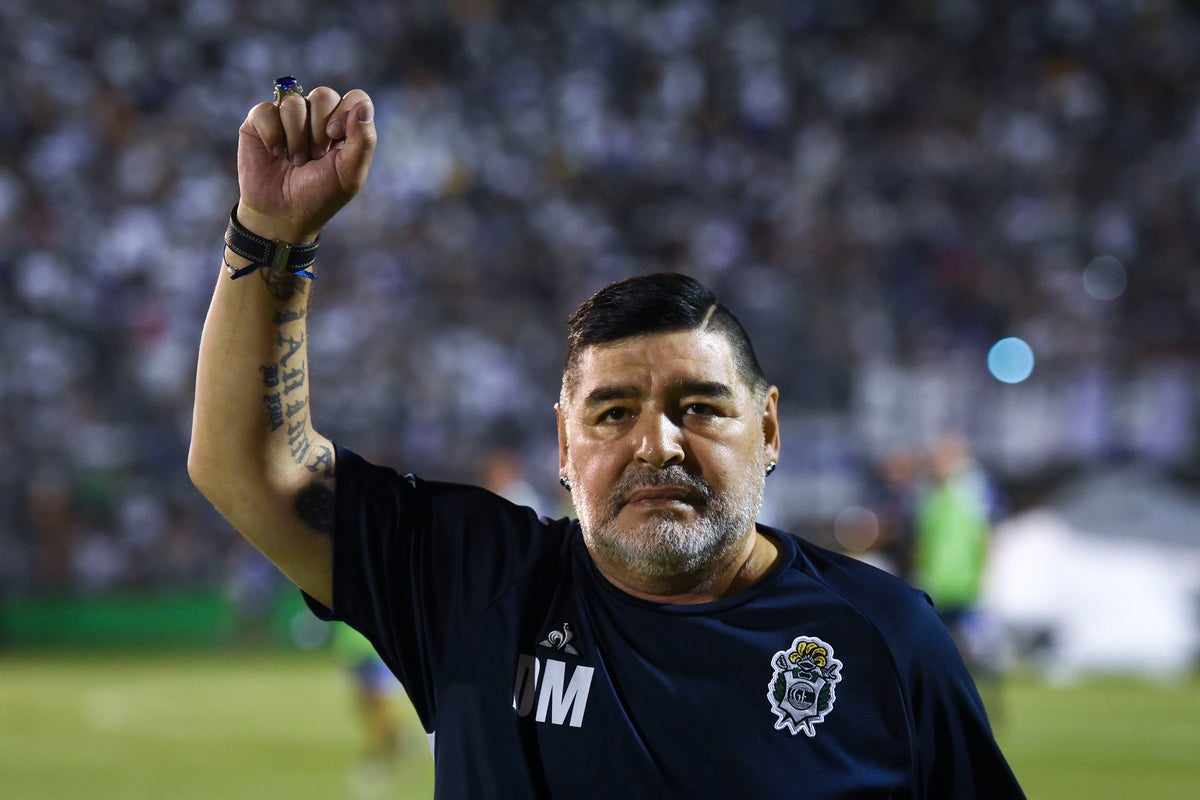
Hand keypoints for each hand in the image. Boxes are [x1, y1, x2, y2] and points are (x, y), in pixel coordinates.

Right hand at [236, 86, 376, 243]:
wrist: (283, 215)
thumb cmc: (320, 195)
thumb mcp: (349, 173)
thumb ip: (363, 140)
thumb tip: (363, 104)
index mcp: (344, 127)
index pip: (355, 98)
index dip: (345, 113)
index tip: (335, 138)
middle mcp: (316, 117)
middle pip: (323, 95)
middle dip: (319, 130)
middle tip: (315, 156)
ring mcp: (288, 117)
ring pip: (293, 103)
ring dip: (296, 138)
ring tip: (296, 161)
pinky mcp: (260, 122)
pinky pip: (266, 110)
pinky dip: (273, 135)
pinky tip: (275, 153)